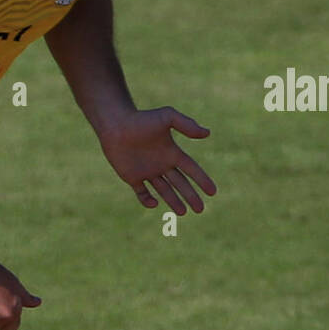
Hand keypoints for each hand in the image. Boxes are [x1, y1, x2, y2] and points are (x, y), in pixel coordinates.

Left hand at [99, 107, 215, 213]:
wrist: (116, 125)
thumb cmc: (141, 119)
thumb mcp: (167, 117)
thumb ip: (186, 124)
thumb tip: (207, 133)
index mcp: (172, 152)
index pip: (191, 169)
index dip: (202, 180)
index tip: (212, 192)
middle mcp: (161, 164)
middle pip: (180, 183)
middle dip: (191, 196)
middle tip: (200, 209)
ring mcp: (147, 172)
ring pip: (164, 191)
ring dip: (174, 202)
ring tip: (183, 212)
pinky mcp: (132, 177)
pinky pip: (142, 193)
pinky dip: (147, 200)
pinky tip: (154, 203)